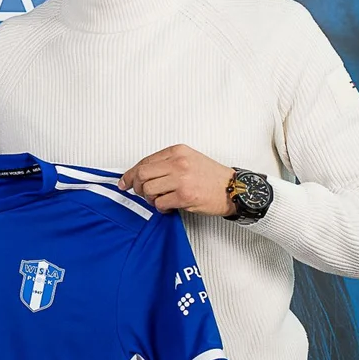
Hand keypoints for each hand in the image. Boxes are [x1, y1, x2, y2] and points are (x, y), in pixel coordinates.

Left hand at [118, 144, 235, 215]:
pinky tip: (167, 207)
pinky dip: (160, 208)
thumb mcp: (188, 159)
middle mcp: (178, 163)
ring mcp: (181, 179)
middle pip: (142, 175)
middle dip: (136, 187)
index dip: (130, 174)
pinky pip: (160, 203)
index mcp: (177, 151)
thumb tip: (141, 174)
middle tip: (140, 193)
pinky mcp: (185, 196)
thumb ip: (166, 163)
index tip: (124, 182)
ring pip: (149, 190)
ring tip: (159, 200)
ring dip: (150, 199)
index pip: (144, 162)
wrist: (234, 189)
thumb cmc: (212, 177)